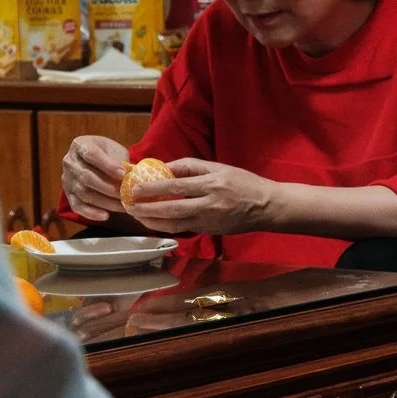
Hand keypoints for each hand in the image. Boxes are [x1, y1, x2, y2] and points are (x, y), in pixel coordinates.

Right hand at [62, 134, 130, 222]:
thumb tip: (129, 175)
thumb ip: (120, 160)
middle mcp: (69, 162)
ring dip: (105, 202)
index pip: (91, 154)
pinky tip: (106, 216)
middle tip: (126, 194)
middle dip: (108, 187)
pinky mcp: (68, 194)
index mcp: (80, 145)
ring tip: (123, 206)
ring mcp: (67, 179)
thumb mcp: (115, 150)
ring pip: (83, 193)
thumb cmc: (108, 154)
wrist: (97, 160)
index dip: (107, 165)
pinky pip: (77, 206)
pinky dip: (91, 213)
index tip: (123, 174)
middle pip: (86, 177)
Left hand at [124, 159, 275, 236]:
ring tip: (137, 216)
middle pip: (172, 209)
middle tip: (130, 206)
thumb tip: (166, 168)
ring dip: (153, 221)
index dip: (153, 189)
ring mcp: (209, 221)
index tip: (136, 188)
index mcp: (211, 185)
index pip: (176, 187)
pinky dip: (167, 226)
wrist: (266, 207)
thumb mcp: (219, 167)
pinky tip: (155, 223)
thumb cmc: (243, 183)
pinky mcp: (210, 231)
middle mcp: (209, 204)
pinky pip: (184, 229)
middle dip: (148, 209)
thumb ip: (191, 166)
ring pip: (175, 224)